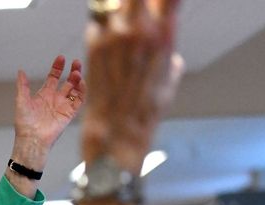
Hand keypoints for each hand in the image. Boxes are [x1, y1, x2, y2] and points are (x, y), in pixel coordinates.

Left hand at [10, 56, 84, 170]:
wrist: (32, 139)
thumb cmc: (24, 123)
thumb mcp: (22, 101)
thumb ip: (23, 86)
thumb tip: (20, 71)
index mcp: (44, 95)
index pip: (54, 77)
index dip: (58, 67)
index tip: (61, 57)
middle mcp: (55, 99)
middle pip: (67, 81)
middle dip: (73, 71)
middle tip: (76, 62)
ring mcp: (63, 106)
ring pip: (75, 90)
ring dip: (78, 80)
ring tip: (77, 72)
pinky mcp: (69, 114)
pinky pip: (79, 101)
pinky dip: (82, 91)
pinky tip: (81, 83)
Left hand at [81, 0, 182, 172]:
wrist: (117, 131)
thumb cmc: (146, 108)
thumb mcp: (172, 74)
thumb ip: (168, 45)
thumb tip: (165, 32)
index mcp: (164, 34)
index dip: (163, 0)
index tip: (162, 3)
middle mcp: (138, 29)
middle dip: (138, 0)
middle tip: (139, 9)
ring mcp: (113, 34)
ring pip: (113, 1)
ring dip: (119, 8)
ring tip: (122, 23)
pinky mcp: (93, 43)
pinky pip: (97, 18)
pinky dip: (102, 23)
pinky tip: (107, 39)